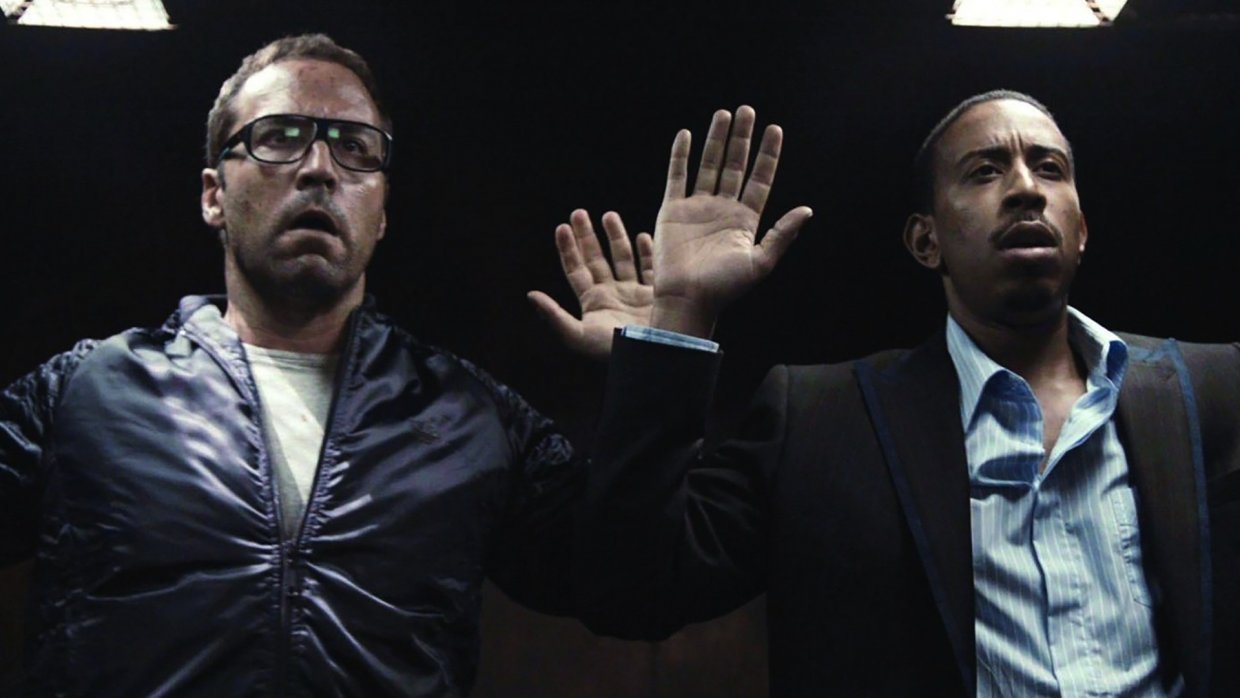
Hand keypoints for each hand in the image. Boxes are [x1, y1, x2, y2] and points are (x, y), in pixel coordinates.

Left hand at [528, 209, 653, 359]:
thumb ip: (554, 315)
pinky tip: (642, 235)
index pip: (575, 270)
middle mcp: (612, 294)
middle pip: (596, 259)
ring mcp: (634, 293)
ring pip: (622, 258)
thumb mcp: (577, 336)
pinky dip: (647, 252)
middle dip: (586, 236)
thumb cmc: (612, 352)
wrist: (649, 358)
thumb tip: (531, 295)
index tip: (561, 228)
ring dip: (615, 237)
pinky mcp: (656, 295)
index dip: (567, 249)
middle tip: (578, 212)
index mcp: (593, 302)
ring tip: (608, 214)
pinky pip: (650, 268)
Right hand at [652, 105, 811, 337]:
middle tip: (747, 110)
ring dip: (716, 140)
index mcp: (745, 220)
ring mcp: (697, 207)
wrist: (688, 298)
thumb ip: (782, 234)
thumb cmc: (725, 287)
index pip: (759, 180)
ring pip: (708, 165)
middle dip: (741, 139)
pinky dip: (680, 156)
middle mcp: (722, 209)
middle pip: (734, 165)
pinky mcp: (673, 210)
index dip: (768, 155)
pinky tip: (686, 135)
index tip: (775, 129)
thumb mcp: (761, 262)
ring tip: (724, 114)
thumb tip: (807, 210)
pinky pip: (677, 177)